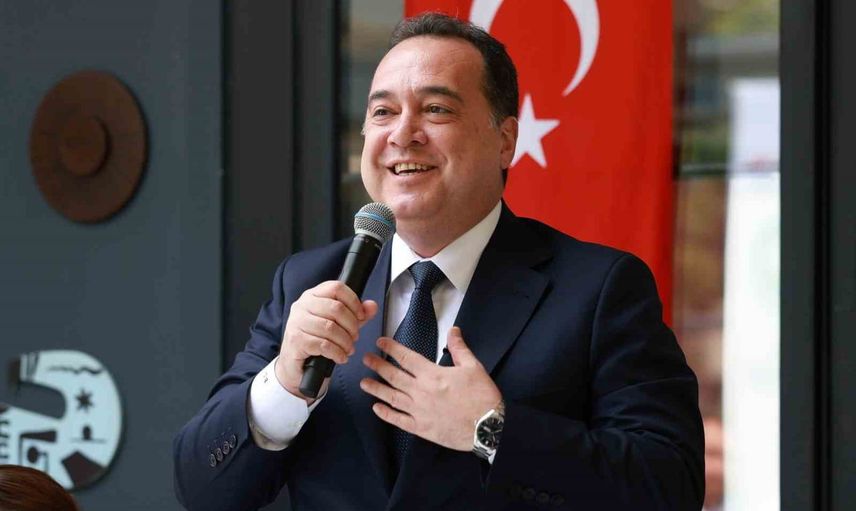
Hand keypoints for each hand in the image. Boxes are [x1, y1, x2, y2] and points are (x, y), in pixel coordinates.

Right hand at [276, 281, 377, 401]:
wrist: (296, 365)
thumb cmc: (317, 341)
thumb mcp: (340, 325)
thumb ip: (357, 314)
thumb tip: (372, 306)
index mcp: (312, 296)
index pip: (336, 287)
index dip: (353, 301)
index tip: (361, 316)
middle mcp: (302, 305)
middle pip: (336, 308)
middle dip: (351, 326)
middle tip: (355, 337)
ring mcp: (296, 322)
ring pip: (330, 328)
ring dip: (345, 342)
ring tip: (348, 349)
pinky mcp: (295, 340)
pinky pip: (323, 344)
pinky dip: (337, 353)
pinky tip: (340, 357)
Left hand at [360, 327, 501, 450]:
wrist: (488, 427)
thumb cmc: (481, 396)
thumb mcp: (473, 367)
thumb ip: (459, 348)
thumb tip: (453, 330)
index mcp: (432, 374)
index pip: (406, 358)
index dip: (392, 348)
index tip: (380, 342)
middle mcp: (421, 391)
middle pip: (394, 376)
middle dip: (378, 366)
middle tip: (366, 359)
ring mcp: (419, 411)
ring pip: (392, 397)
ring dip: (377, 389)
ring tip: (364, 382)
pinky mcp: (421, 428)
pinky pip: (399, 420)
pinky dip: (386, 414)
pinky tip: (376, 408)